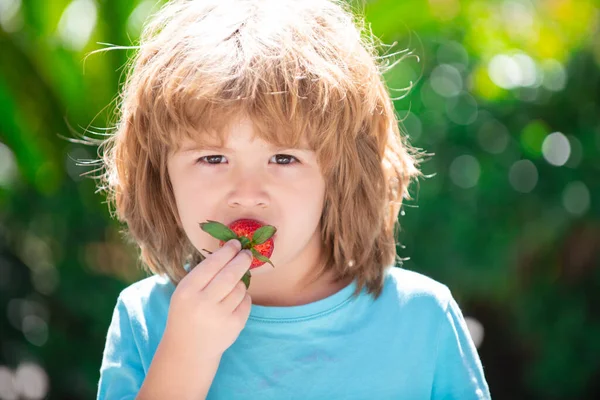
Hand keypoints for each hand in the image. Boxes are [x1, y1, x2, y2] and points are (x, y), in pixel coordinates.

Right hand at [163, 239, 252, 359]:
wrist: (188, 349)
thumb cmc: (187, 312)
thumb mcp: (185, 292)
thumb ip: (204, 274)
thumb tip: (231, 251)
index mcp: (187, 291)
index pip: (212, 264)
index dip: (227, 251)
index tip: (236, 243)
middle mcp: (203, 303)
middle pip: (231, 274)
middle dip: (242, 260)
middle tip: (247, 254)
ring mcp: (220, 316)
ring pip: (241, 288)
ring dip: (241, 282)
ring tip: (232, 286)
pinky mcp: (234, 325)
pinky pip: (247, 302)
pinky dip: (243, 298)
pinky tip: (234, 302)